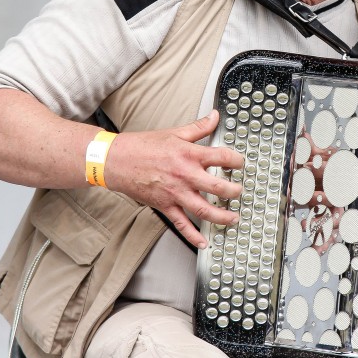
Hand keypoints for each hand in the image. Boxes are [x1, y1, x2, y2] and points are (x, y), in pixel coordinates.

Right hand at [105, 110, 243, 248]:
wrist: (117, 161)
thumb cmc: (143, 146)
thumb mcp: (174, 132)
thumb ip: (198, 127)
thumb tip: (214, 116)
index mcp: (189, 154)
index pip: (221, 157)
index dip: (236, 160)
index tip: (241, 163)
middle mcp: (185, 175)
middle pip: (217, 187)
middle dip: (234, 192)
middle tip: (240, 193)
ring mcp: (175, 193)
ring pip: (204, 210)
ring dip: (222, 217)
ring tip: (233, 219)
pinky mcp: (165, 206)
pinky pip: (181, 224)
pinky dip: (193, 235)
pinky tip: (204, 242)